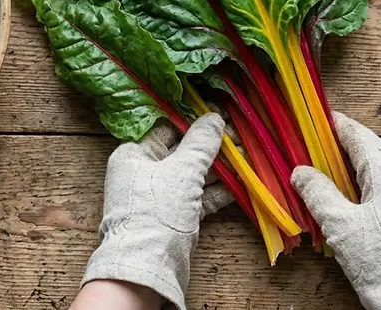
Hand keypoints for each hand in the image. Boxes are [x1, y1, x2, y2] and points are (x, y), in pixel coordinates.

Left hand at [78, 114, 233, 309]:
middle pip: (181, 152)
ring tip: (247, 158)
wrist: (148, 265)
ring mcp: (159, 197)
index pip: (165, 130)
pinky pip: (197, 197)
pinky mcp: (173, 217)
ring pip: (192, 176)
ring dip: (219, 168)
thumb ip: (200, 144)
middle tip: (239, 137)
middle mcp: (143, 173)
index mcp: (134, 155)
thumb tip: (214, 119)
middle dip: (211, 146)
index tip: (218, 114)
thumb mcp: (182, 171)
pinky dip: (216, 191)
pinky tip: (240, 183)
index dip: (193, 121)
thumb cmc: (156, 211)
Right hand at [292, 112, 380, 309]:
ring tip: (351, 177)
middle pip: (380, 149)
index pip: (359, 136)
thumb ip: (318, 192)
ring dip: (373, 166)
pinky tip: (378, 203)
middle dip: (355, 146)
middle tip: (331, 151)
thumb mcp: (338, 225)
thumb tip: (301, 172)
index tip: (325, 118)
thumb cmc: (379, 259)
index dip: (339, 125)